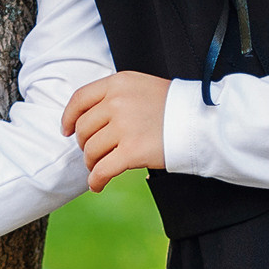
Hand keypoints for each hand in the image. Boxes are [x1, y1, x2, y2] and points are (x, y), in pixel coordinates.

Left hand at [62, 72, 169, 191]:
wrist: (203, 121)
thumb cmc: (174, 107)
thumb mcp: (142, 87)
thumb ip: (115, 96)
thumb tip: (88, 118)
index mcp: (118, 83)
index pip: (79, 99)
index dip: (68, 117)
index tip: (65, 130)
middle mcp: (117, 102)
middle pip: (83, 128)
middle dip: (84, 144)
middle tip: (93, 153)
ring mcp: (124, 126)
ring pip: (90, 150)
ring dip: (92, 163)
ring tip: (100, 167)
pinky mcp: (132, 151)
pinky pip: (102, 170)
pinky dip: (96, 180)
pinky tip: (98, 186)